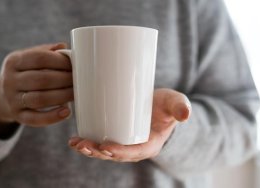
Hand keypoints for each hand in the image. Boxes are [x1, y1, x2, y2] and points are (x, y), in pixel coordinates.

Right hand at [0, 43, 72, 130]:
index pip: (39, 58)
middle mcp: (10, 80)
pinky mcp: (18, 116)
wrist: (3, 94)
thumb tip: (65, 47)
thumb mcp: (29, 57)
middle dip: (64, 79)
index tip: (74, 64)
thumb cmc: (26, 72)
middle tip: (80, 80)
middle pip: (41, 80)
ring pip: (40, 99)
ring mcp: (12, 100)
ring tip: (76, 94)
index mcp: (14, 61)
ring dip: (62, 96)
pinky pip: (36, 119)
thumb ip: (47, 51)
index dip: (60, 61)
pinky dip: (52, 117)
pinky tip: (67, 112)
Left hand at [68, 88, 190, 161]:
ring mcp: (123, 142)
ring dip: (89, 149)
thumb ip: (180, 106)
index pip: (133, 153)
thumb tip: (185, 114)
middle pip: (114, 154)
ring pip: (104, 151)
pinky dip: (88, 142)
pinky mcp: (114, 135)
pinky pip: (100, 142)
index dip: (120, 152)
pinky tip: (74, 139)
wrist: (158, 105)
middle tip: (83, 145)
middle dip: (98, 152)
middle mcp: (134, 147)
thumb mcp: (175, 104)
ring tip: (75, 143)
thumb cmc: (167, 106)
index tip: (106, 148)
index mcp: (149, 144)